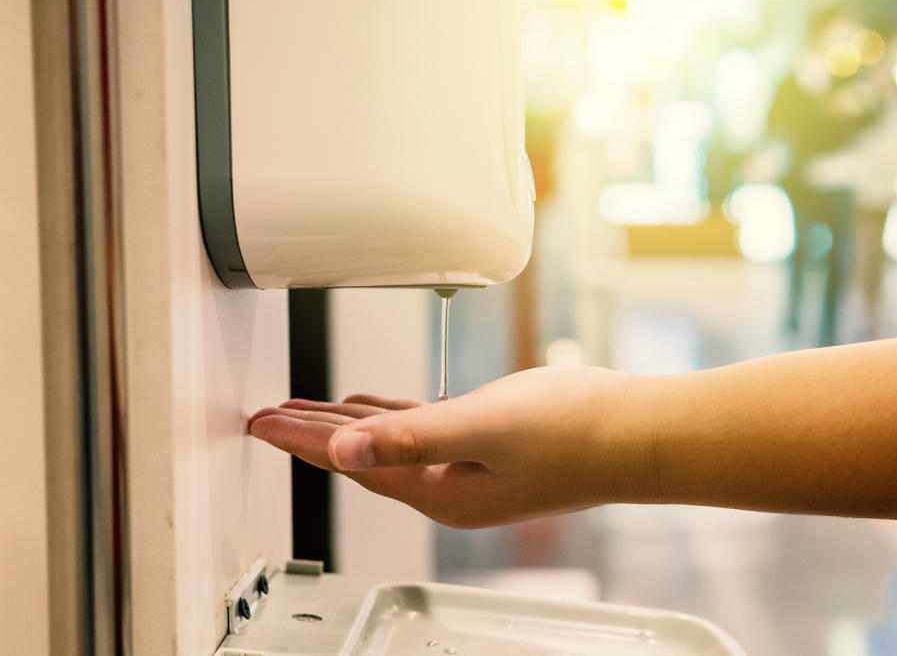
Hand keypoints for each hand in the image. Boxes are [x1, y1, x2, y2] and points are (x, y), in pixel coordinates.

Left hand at [248, 367, 644, 527]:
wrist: (637, 434)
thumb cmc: (574, 430)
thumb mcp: (481, 426)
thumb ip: (410, 436)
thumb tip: (345, 447)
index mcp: (439, 491)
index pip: (350, 462)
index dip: (300, 439)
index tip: (259, 421)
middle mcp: (448, 488)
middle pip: (361, 457)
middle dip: (311, 435)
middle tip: (266, 415)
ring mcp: (470, 471)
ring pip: (388, 444)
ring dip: (345, 426)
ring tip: (304, 410)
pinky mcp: (491, 448)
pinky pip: (422, 432)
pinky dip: (391, 417)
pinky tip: (378, 405)